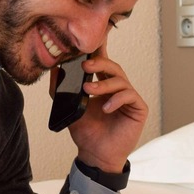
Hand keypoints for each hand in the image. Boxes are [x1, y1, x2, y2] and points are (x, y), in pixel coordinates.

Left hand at [51, 41, 147, 173]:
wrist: (95, 155)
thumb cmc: (86, 132)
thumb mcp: (69, 107)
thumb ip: (61, 89)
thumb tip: (54, 69)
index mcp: (104, 85)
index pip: (103, 63)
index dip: (100, 49)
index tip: (94, 38)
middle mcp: (118, 88)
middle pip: (113, 67)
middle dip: (99, 63)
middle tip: (85, 65)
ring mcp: (129, 98)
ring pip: (120, 80)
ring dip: (103, 83)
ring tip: (88, 89)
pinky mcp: (138, 109)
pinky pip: (130, 96)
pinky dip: (117, 99)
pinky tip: (106, 108)